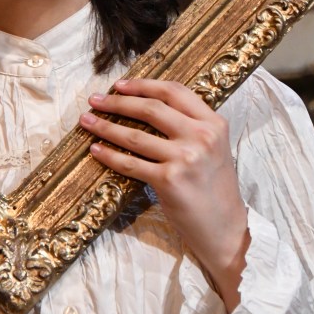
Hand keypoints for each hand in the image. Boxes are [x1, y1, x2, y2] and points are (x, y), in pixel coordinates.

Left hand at [80, 77, 248, 311]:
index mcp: (213, 123)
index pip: (174, 91)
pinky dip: (108, 155)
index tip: (119, 85)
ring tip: (87, 121)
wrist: (226, 228)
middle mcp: (201, 136)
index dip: (143, 85)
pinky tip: (96, 149)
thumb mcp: (214, 148)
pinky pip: (130, 163)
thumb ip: (191, 126)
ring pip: (135, 135)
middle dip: (117, 102)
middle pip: (151, 108)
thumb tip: (148, 107)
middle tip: (96, 100)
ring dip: (105, 126)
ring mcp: (185, 158)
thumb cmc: (215, 188)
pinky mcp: (169, 180)